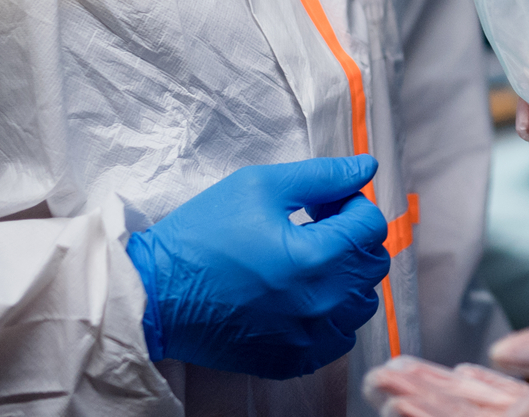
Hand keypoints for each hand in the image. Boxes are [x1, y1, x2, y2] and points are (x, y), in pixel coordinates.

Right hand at [126, 155, 389, 379]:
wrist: (156, 295)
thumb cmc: (202, 235)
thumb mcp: (260, 186)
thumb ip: (322, 176)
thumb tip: (366, 167)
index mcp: (315, 258)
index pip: (372, 225)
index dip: (351, 203)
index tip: (323, 203)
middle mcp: (320, 305)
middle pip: (372, 264)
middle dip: (352, 236)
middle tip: (315, 225)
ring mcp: (309, 339)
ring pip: (361, 302)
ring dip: (345, 275)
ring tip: (307, 259)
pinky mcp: (294, 360)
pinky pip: (339, 336)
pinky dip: (331, 313)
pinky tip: (301, 293)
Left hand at [364, 308, 528, 416]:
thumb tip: (503, 350)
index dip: (428, 407)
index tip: (389, 387)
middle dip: (424, 403)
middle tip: (383, 382)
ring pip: (488, 414)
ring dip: (446, 397)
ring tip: (408, 379)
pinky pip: (516, 406)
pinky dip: (485, 392)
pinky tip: (467, 376)